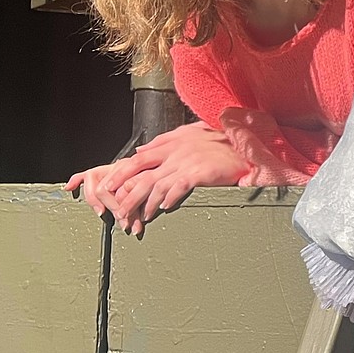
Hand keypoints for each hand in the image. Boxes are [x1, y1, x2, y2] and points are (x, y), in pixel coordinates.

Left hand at [67, 122, 249, 234]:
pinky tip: (163, 209)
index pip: (138, 159)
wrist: (245, 147)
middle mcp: (176, 152)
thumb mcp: (189, 133)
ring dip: (145, 204)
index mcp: (171, 144)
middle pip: (143, 176)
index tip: (108, 189)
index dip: (120, 174)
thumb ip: (163, 141)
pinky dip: (168, 199)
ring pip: (157, 185)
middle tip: (119, 214)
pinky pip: (179, 187)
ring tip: (139, 219)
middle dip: (127, 197)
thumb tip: (139, 150)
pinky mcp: (201, 172)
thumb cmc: (219, 143)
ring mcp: (188, 162)